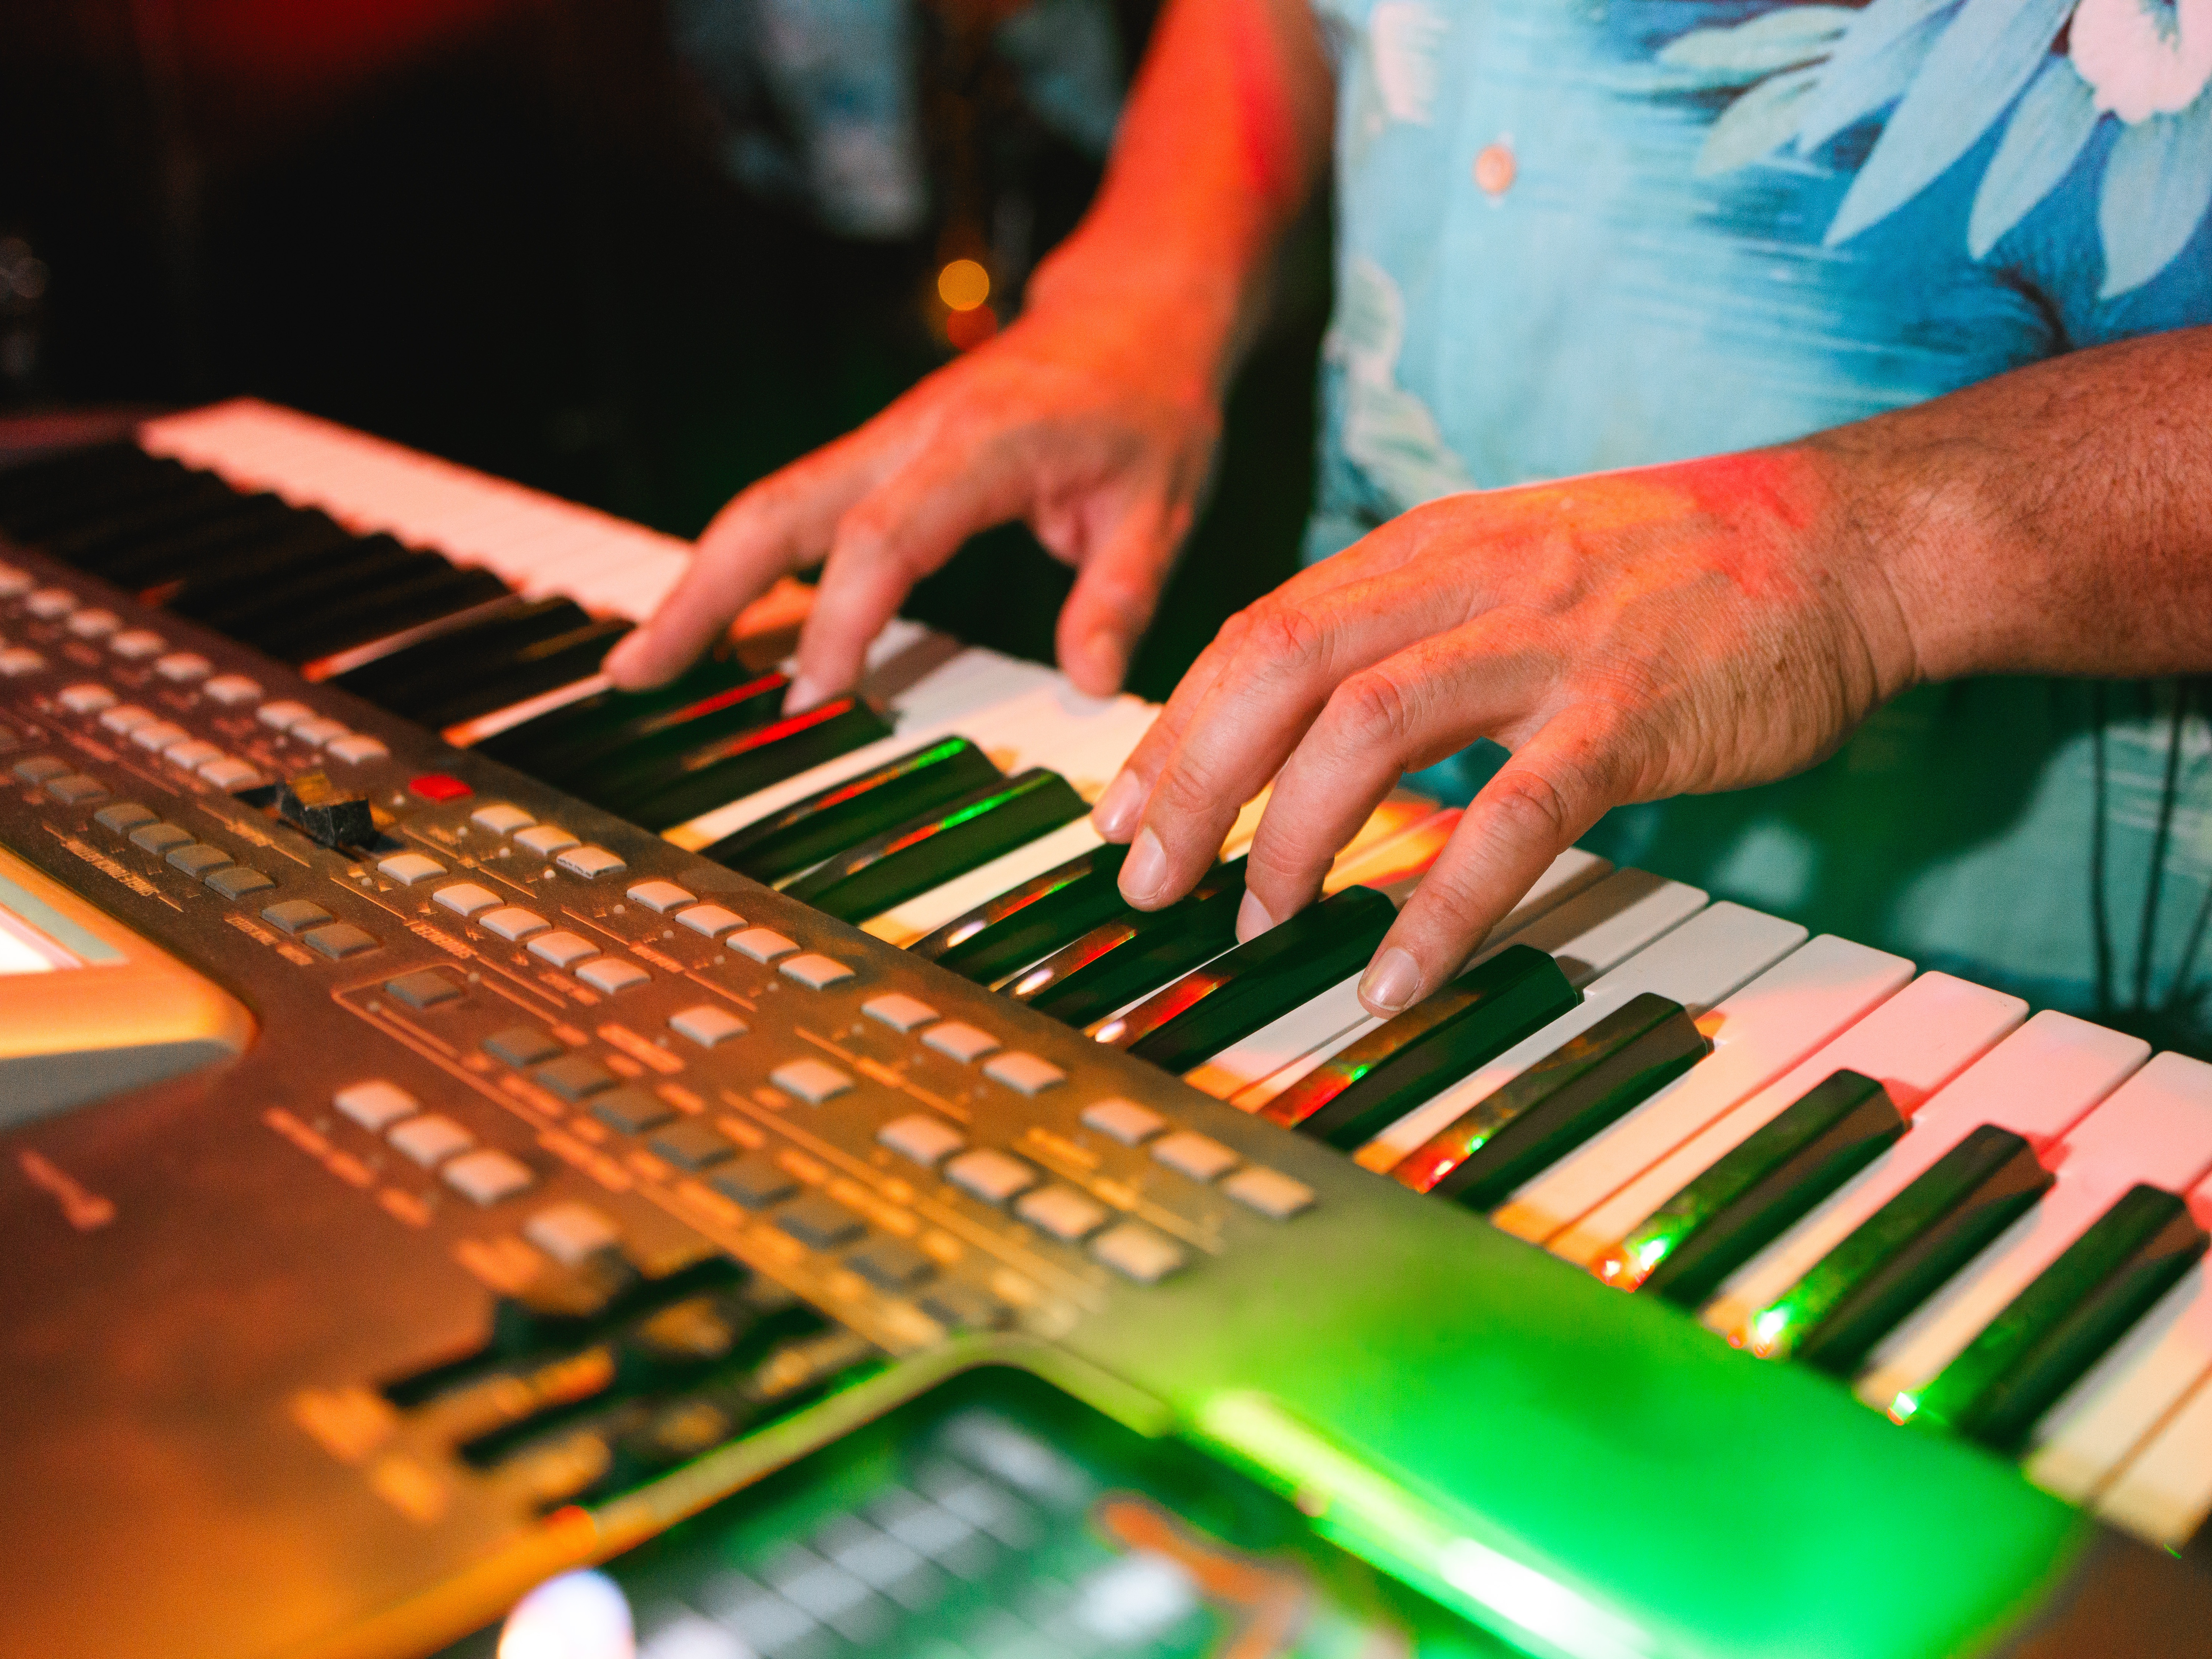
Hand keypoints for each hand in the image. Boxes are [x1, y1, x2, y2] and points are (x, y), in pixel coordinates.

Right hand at [603, 284, 1225, 704]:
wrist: (1134, 315)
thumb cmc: (1149, 406)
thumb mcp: (1162, 505)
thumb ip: (1119, 596)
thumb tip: (1090, 687)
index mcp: (980, 444)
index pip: (887, 537)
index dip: (841, 615)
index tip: (813, 692)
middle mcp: (911, 436)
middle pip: (778, 510)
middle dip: (702, 591)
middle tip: (635, 670)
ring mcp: (884, 443)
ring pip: (767, 508)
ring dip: (700, 581)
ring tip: (642, 660)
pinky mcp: (879, 458)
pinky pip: (794, 511)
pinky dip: (744, 565)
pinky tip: (714, 623)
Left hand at [1089, 445, 1922, 1017]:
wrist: (1847, 539)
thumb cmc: (1676, 571)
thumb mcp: (1516, 566)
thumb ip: (1413, 630)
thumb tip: (1309, 727)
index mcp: (1430, 547)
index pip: (1261, 631)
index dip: (1175, 726)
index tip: (1121, 810)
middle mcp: (1470, 579)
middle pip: (1280, 669)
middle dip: (1193, 782)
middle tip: (1147, 880)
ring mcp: (1550, 643)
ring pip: (1367, 730)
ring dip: (1290, 837)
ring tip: (1257, 923)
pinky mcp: (1631, 715)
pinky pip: (1510, 818)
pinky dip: (1439, 906)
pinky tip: (1393, 977)